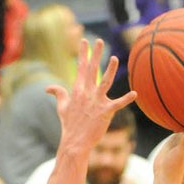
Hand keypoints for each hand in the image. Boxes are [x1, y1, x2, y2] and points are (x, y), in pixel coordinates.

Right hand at [48, 38, 134, 154]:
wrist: (75, 142)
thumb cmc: (69, 125)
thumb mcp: (62, 107)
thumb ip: (58, 94)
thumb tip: (48, 88)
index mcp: (77, 90)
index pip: (80, 68)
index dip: (83, 54)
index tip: (85, 41)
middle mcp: (87, 93)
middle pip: (92, 70)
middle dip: (95, 54)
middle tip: (99, 41)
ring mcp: (96, 102)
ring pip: (105, 82)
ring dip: (110, 70)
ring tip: (114, 58)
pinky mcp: (105, 112)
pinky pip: (118, 104)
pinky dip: (126, 99)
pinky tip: (135, 93)